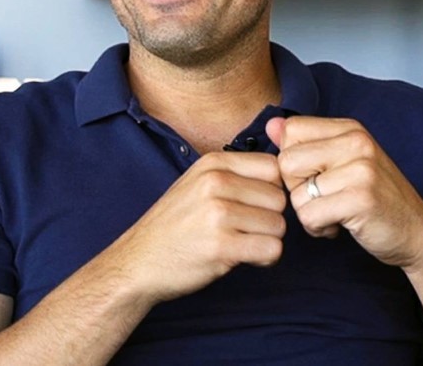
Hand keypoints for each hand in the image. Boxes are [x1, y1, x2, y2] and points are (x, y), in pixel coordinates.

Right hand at [106, 150, 285, 303]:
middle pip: (279, 198)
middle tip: (245, 229)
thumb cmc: (175, 224)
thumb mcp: (198, 183)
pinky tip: (242, 257)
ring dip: (266, 240)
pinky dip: (264, 258)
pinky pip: (272, 249)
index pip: (273, 166)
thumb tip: (283, 173)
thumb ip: (235, 174)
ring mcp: (217, 212)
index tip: (257, 204)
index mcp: (213, 162)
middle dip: (270, 217)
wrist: (139, 259)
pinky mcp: (221, 245)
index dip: (272, 188)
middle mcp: (215, 182)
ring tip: (240, 243)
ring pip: (278, 225)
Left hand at [266, 116, 422, 269]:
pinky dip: (318, 228)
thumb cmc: (371, 196)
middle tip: (324, 198)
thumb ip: (304, 142)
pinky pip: (310, 216)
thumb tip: (271, 124)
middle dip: (296, 188)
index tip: (314, 174)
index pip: (290, 130)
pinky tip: (338, 226)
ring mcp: (361, 170)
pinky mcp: (361, 200)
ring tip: (334, 212)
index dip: (292, 159)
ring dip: (308, 212)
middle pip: (286, 162)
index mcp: (348, 128)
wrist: (416, 232)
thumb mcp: (340, 161)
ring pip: (295, 193)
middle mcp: (355, 142)